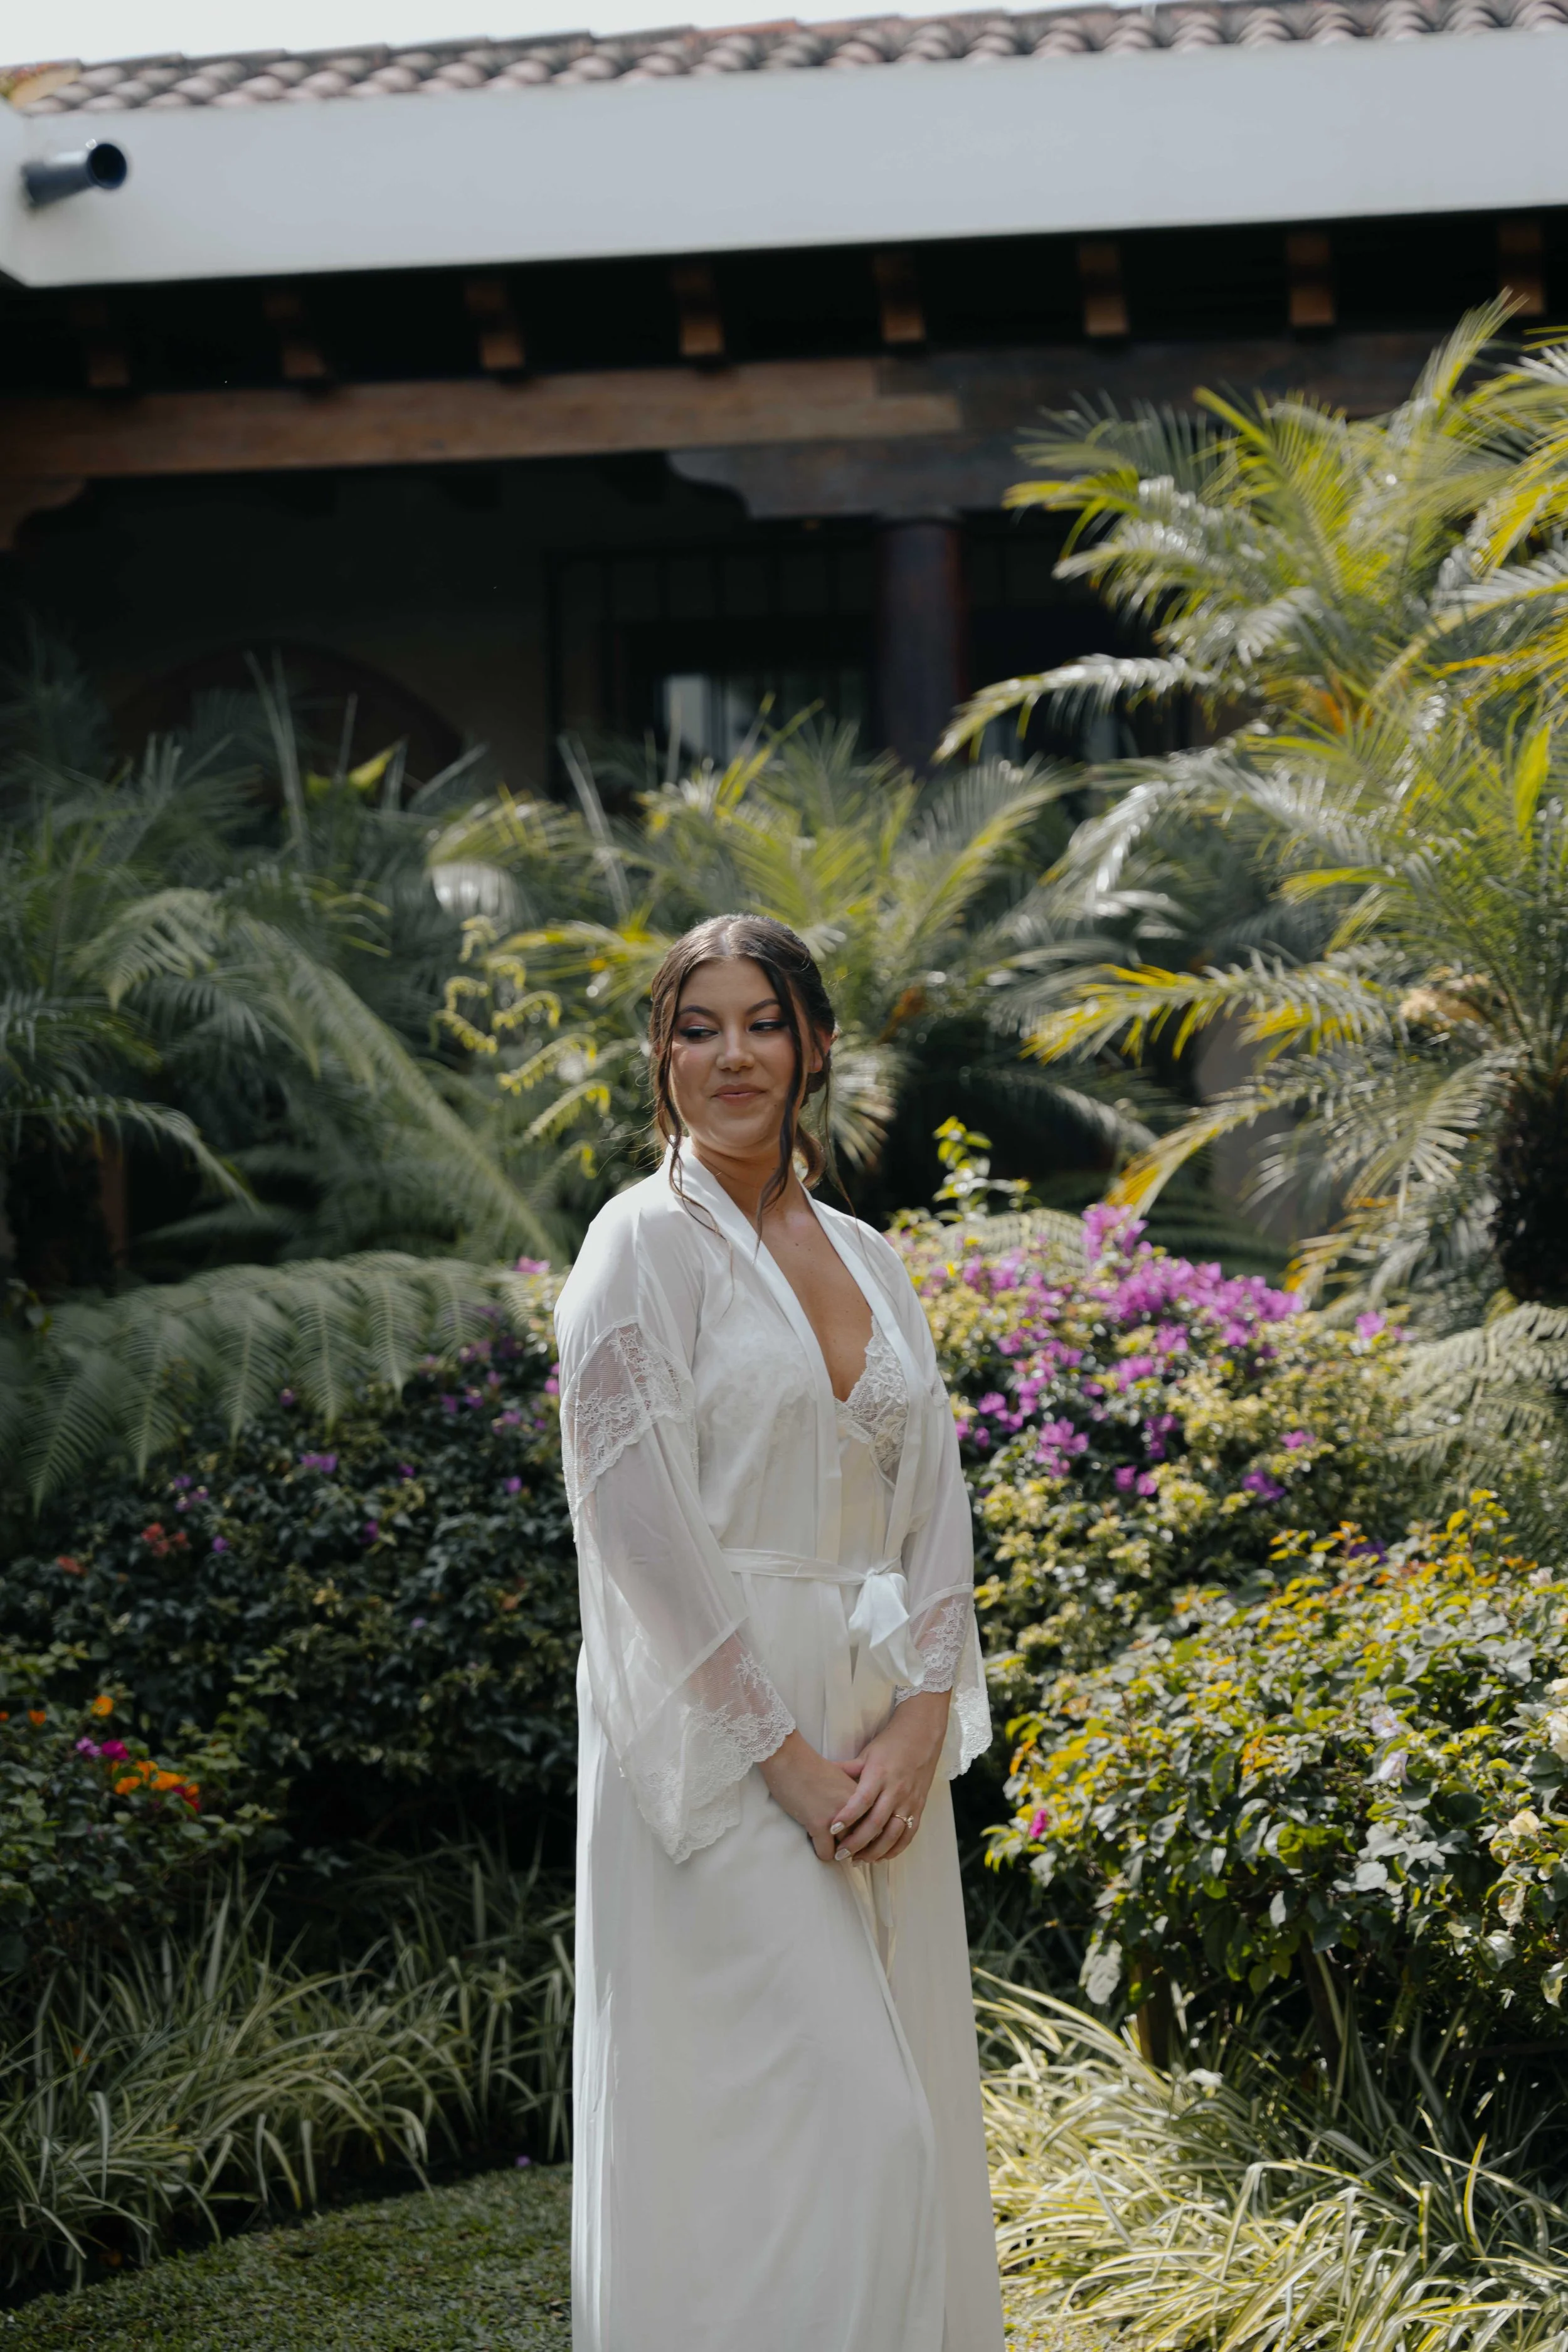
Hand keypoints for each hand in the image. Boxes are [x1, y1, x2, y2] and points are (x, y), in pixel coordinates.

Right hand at [759, 1731, 861, 1863]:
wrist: (788, 1757)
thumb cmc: (809, 1766)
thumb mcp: (839, 1778)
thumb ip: (850, 1795)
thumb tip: (853, 1816)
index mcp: (861, 1794)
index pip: (875, 1824)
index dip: (866, 1834)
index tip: (857, 1839)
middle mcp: (855, 1806)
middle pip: (864, 1838)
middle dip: (854, 1846)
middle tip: (844, 1849)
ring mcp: (838, 1816)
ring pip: (847, 1849)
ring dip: (838, 1851)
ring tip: (829, 1845)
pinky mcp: (819, 1824)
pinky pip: (826, 1853)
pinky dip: (821, 1852)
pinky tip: (815, 1843)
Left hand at [829, 1691, 949, 1865]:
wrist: (922, 1736)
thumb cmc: (890, 1744)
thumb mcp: (867, 1754)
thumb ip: (847, 1769)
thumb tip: (822, 1774)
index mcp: (880, 1774)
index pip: (862, 1800)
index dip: (847, 1816)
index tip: (831, 1829)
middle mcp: (896, 1790)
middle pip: (876, 1823)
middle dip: (857, 1842)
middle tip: (840, 1855)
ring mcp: (910, 1801)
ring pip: (893, 1834)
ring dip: (875, 1851)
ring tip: (857, 1860)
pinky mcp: (919, 1808)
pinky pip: (908, 1834)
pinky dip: (895, 1849)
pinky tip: (881, 1857)